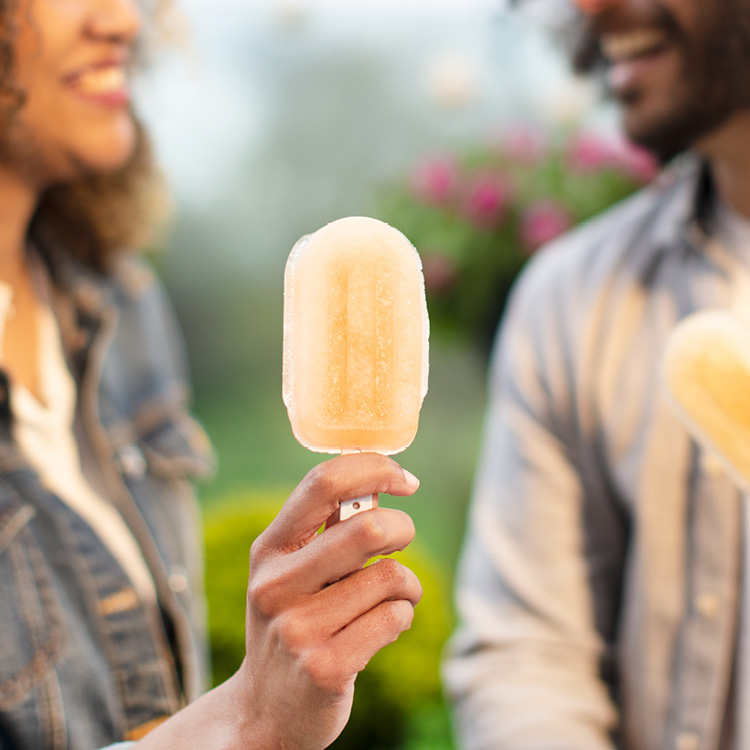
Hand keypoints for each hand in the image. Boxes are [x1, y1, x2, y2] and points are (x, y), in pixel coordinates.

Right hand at [239, 452, 421, 748]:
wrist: (267, 710)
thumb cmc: (294, 621)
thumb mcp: (292, 571)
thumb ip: (328, 528)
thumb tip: (382, 478)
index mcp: (269, 550)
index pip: (323, 485)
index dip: (373, 469)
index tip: (404, 480)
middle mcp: (275, 586)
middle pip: (369, 529)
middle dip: (403, 529)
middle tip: (400, 543)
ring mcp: (297, 630)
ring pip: (391, 577)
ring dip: (405, 586)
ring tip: (387, 601)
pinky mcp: (325, 668)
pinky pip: (395, 618)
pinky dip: (401, 617)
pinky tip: (380, 630)